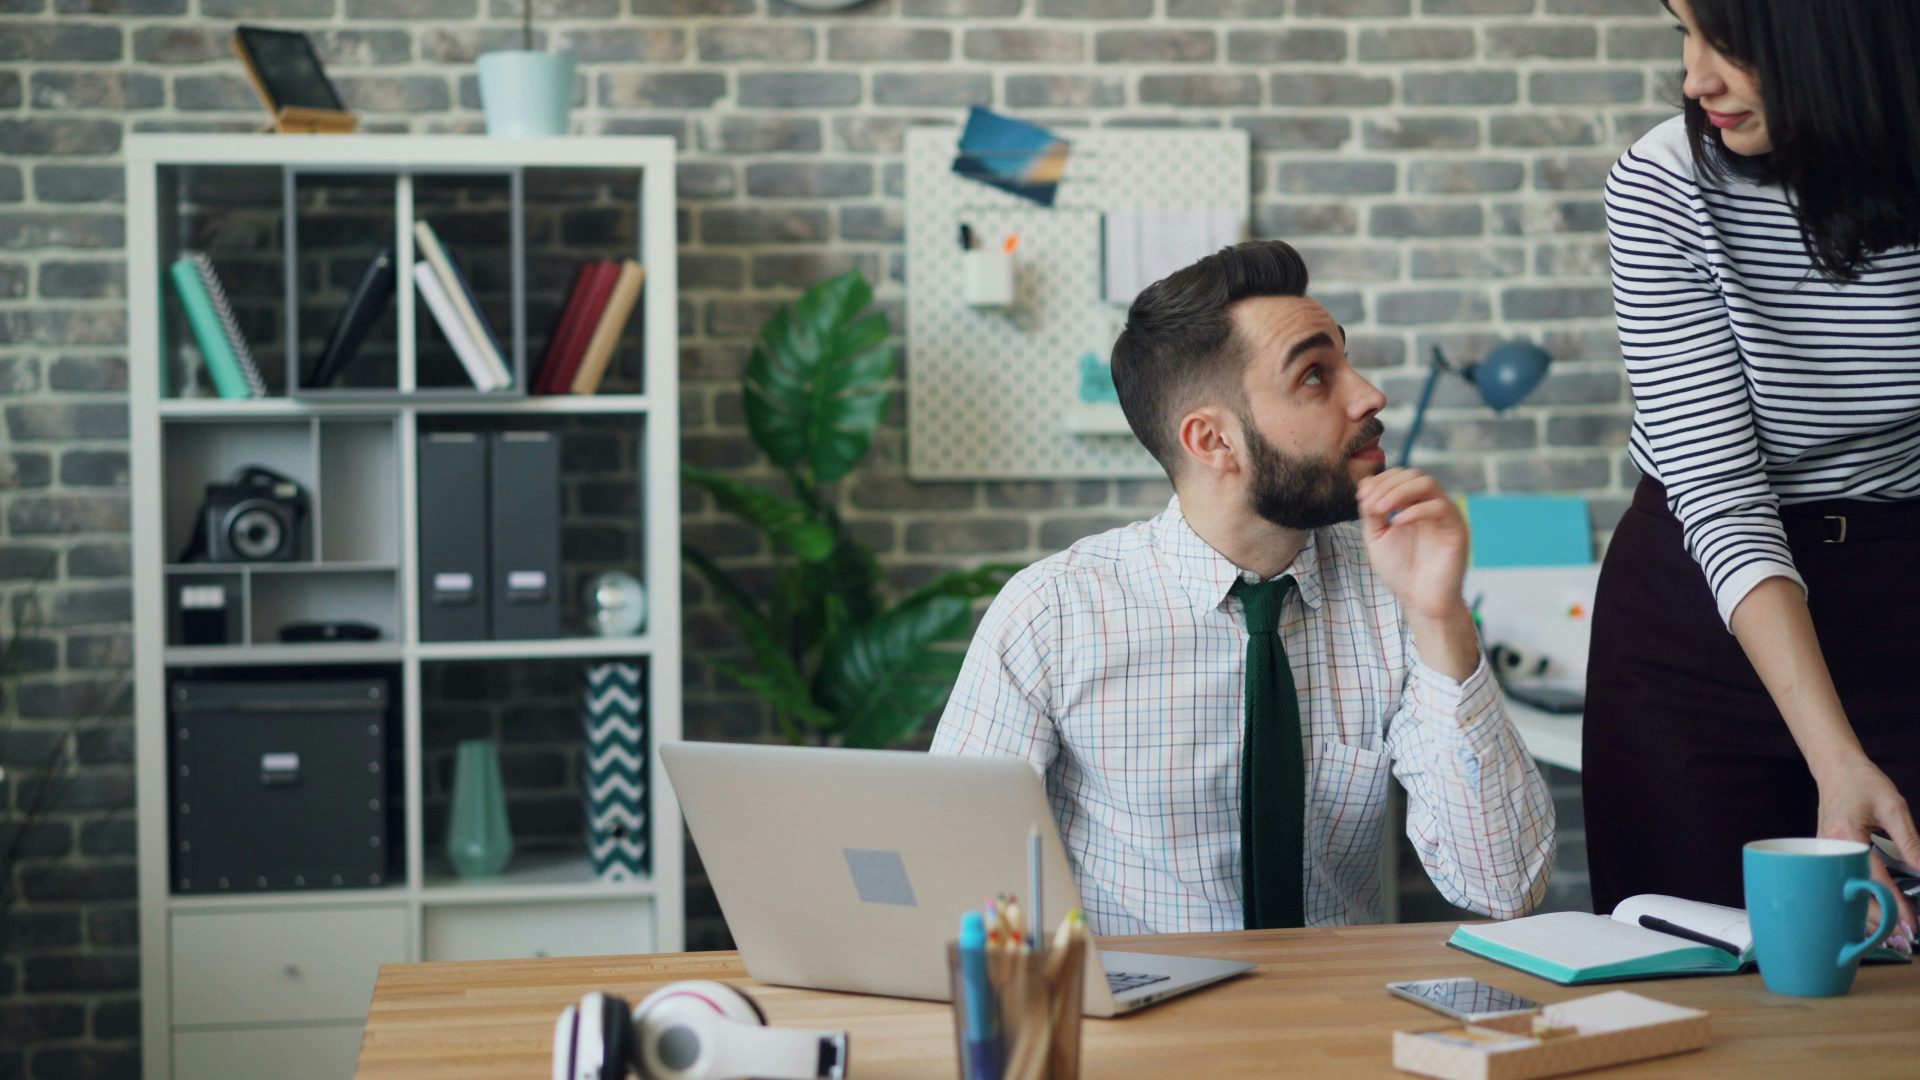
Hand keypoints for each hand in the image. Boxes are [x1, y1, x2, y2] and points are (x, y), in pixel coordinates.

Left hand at [1356, 468, 1468, 621]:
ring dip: (1398, 492)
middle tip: (1369, 504)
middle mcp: (1431, 506)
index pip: (1400, 477)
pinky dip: (1415, 511)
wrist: (1420, 601)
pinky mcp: (1456, 529)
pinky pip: (1440, 507)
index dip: (1380, 481)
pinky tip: (1397, 523)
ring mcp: (1445, 516)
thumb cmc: (1401, 570)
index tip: (1361, 496)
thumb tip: (1366, 485)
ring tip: (1380, 510)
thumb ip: (1372, 512)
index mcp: (1414, 505)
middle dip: (1387, 486)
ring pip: (1427, 484)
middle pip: (1414, 475)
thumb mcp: (1378, 537)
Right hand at [1813, 755, 1919, 950]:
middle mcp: (1829, 849)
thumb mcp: (1893, 807)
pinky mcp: (1826, 854)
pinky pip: (1840, 882)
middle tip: (1903, 936)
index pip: (1873, 879)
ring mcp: (1824, 853)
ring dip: (1865, 914)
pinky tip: (1872, 910)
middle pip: (1852, 895)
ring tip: (1890, 931)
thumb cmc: (1861, 781)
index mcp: (1846, 836)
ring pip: (1842, 893)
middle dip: (1877, 920)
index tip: (1909, 924)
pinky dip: (1856, 899)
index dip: (1893, 904)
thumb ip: (1910, 842)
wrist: (1835, 767)